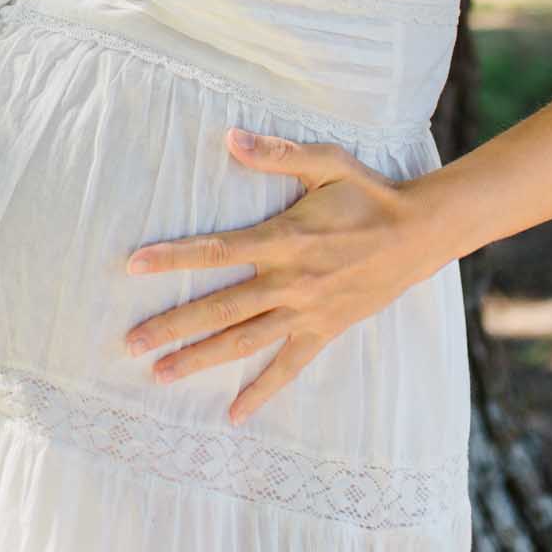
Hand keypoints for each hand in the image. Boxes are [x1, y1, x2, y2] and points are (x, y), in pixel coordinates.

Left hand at [122, 126, 449, 423]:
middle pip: (221, 307)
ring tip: (160, 374)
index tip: (133, 265)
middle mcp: (291, 281)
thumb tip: (229, 138)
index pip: (217, 250)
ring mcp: (307, 312)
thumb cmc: (369, 193)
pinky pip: (288, 368)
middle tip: (130, 343)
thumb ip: (277, 155)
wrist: (420, 233)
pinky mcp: (324, 331)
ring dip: (201, 359)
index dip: (174, 257)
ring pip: (244, 342)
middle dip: (173, 325)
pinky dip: (261, 392)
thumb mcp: (327, 162)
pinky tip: (233, 414)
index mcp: (285, 239)